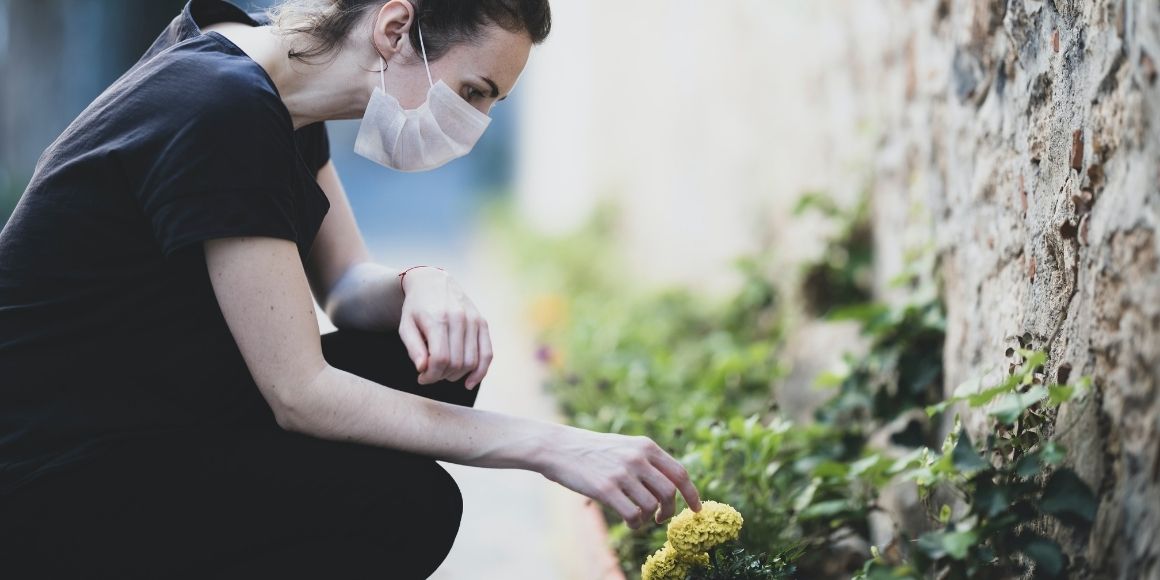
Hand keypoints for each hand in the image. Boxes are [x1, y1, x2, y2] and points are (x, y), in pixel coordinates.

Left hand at [398, 267, 492, 388]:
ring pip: (472, 361)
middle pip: (457, 363)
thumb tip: (423, 369)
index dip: (431, 375)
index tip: (422, 378)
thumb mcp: (405, 326)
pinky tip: (470, 383)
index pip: (440, 359)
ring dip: (458, 375)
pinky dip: (480, 372)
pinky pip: (488, 353)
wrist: (432, 281)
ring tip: (444, 373)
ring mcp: (474, 320)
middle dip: (442, 376)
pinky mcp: (482, 322)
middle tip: (431, 375)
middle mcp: (459, 319)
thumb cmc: (416, 308)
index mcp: (438, 319)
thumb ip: (413, 348)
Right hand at [540, 426, 701, 528]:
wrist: (558, 447)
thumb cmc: (591, 450)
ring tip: (638, 518)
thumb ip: (647, 461)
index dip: (692, 493)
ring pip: (651, 506)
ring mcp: (622, 473)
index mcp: (645, 446)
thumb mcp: (624, 446)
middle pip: (669, 492)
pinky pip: (633, 515)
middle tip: (660, 518)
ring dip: (649, 518)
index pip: (680, 472)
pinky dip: (635, 523)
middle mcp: (637, 458)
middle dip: (669, 510)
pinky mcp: (606, 489)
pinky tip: (629, 521)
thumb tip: (670, 486)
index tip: (696, 508)